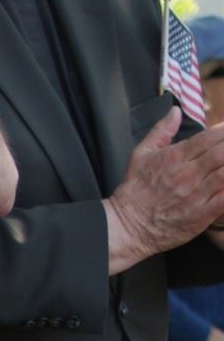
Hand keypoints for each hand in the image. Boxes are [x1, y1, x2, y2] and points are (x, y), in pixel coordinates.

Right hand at [105, 105, 223, 272]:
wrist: (126, 228)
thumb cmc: (133, 192)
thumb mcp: (141, 155)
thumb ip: (161, 131)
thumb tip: (175, 111)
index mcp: (175, 157)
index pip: (210, 136)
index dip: (223, 131)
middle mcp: (188, 175)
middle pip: (222, 152)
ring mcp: (195, 196)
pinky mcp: (200, 216)